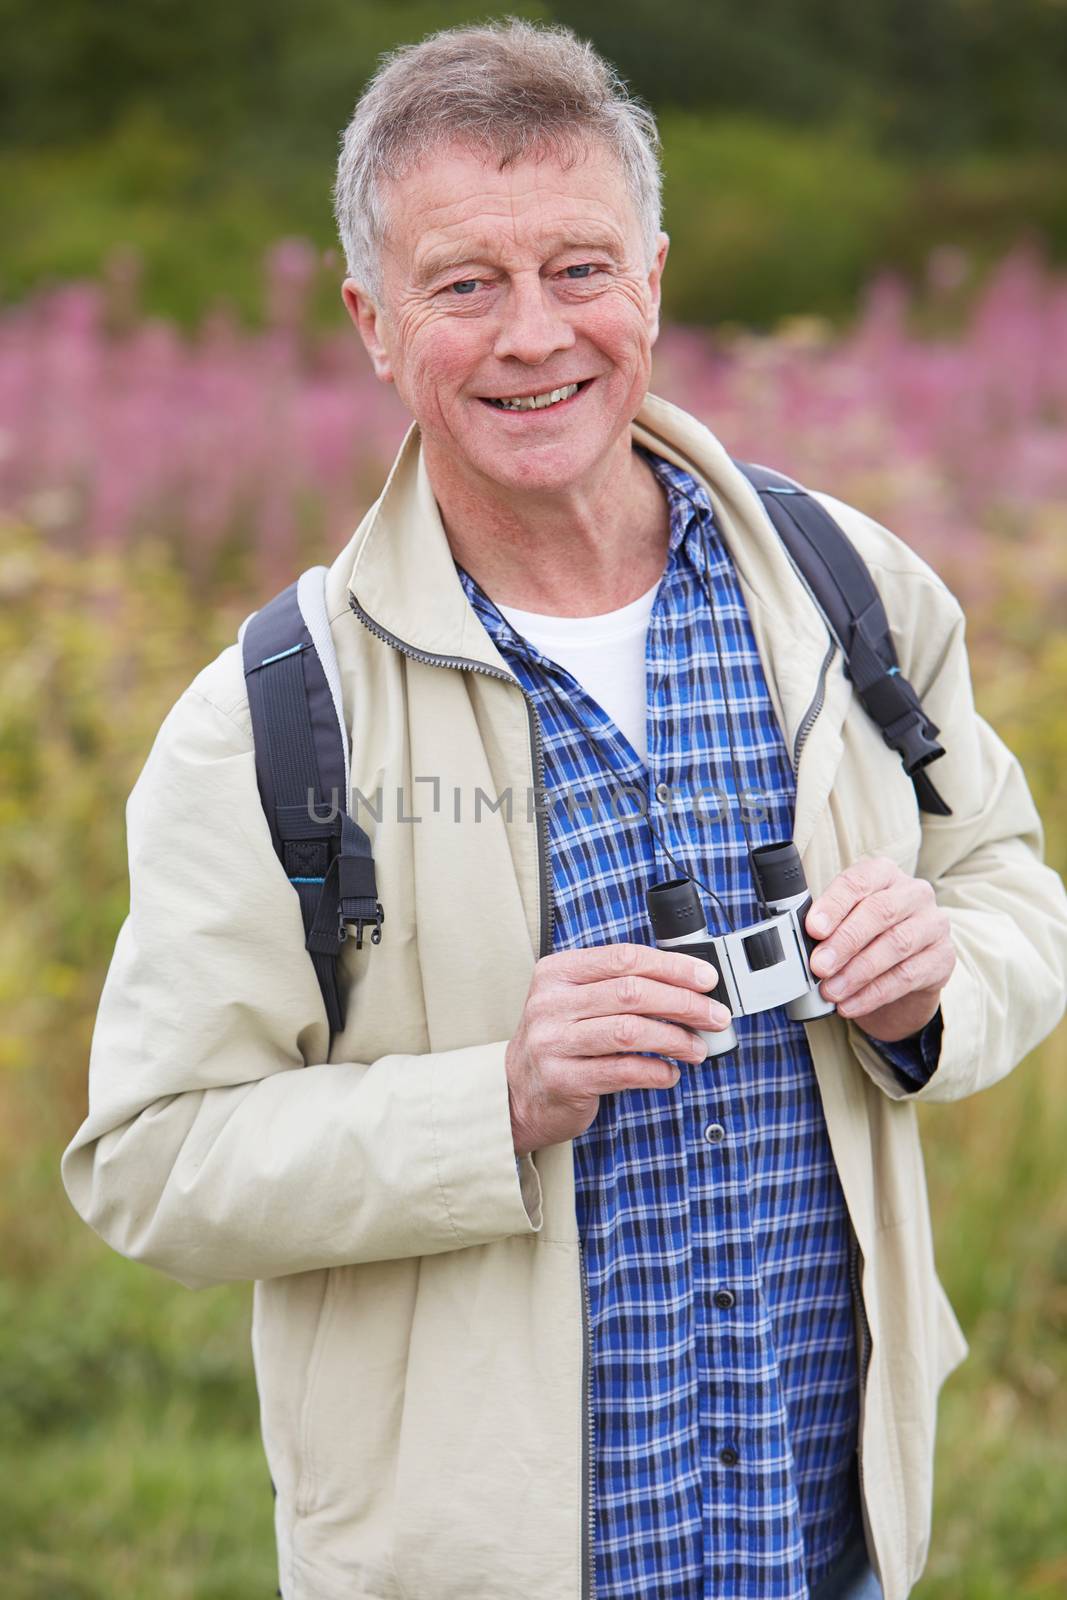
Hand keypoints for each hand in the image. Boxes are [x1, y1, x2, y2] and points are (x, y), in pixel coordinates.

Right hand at [506, 943, 732, 1157]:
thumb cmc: (560, 1041)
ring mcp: (553, 1042)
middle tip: (714, 1015)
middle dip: (683, 1003)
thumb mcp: (575, 1001)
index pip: (624, 958)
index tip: (707, 979)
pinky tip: (670, 1073)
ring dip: (675, 1039)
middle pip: (632, 992)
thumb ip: (618, 987)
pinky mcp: (563, 1080)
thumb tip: (688, 984)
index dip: (672, 966)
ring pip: (630, 1031)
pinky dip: (656, 1072)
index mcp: (557, 972)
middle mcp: (551, 1003)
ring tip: (697, 1048)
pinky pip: (623, 1071)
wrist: (517, 1093)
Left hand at [805, 856, 955, 1042]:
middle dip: (844, 942)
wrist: (904, 969)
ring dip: (857, 972)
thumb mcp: (845, 921)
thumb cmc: (867, 936)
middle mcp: (913, 893)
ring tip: (830, 991)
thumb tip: (796, 943)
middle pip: (879, 912)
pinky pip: (907, 976)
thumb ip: (824, 926)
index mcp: (883, 873)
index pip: (858, 882)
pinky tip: (850, 1004)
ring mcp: (934, 924)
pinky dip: (873, 993)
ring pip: (896, 944)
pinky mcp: (943, 957)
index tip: (813, 928)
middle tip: (818, 966)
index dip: (834, 905)